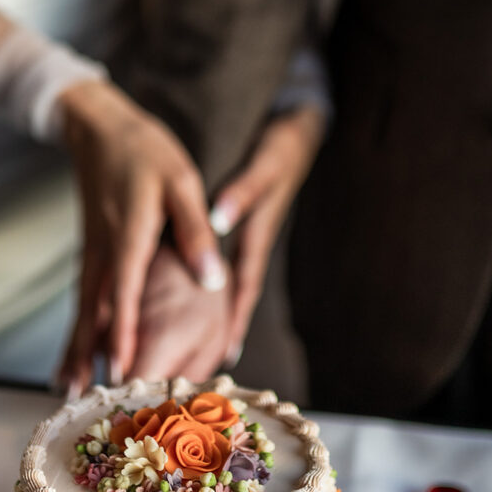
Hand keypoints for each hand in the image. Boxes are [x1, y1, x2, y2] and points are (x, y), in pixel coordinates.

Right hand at [54, 80, 225, 395]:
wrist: (99, 128)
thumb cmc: (145, 151)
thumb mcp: (181, 182)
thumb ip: (195, 231)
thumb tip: (212, 280)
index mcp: (130, 239)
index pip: (124, 296)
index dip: (122, 335)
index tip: (119, 372)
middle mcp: (105, 254)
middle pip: (92, 314)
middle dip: (86, 356)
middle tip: (77, 398)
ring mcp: (93, 255)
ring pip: (83, 310)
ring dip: (74, 349)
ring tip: (65, 387)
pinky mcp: (92, 253)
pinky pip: (84, 300)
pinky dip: (78, 328)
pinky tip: (76, 349)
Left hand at [209, 106, 325, 365]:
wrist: (297, 128)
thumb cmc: (282, 146)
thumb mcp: (264, 166)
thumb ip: (243, 192)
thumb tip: (219, 219)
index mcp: (256, 234)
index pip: (243, 287)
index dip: (234, 321)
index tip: (225, 354)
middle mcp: (251, 241)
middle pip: (235, 295)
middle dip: (224, 329)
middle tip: (208, 364)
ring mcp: (247, 235)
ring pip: (228, 283)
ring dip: (216, 312)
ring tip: (200, 344)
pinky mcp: (242, 225)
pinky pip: (223, 264)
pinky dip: (212, 285)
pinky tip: (195, 296)